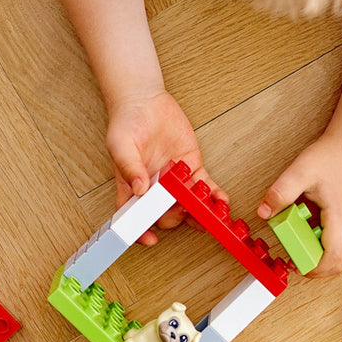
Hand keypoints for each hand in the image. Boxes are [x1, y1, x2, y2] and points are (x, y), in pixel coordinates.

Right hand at [105, 91, 224, 243]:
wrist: (146, 101)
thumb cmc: (127, 123)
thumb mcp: (121, 144)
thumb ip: (129, 167)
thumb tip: (139, 189)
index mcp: (133, 187)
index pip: (134, 217)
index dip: (141, 231)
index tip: (149, 239)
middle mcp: (154, 188)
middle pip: (165, 214)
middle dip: (176, 217)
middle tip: (184, 212)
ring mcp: (174, 180)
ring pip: (189, 205)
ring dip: (200, 213)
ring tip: (211, 216)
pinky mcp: (192, 168)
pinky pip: (204, 187)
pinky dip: (213, 195)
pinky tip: (220, 200)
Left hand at [257, 134, 341, 276]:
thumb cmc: (329, 157)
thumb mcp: (299, 172)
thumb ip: (280, 193)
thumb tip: (264, 213)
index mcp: (341, 216)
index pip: (333, 257)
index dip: (314, 269)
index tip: (295, 265)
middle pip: (341, 263)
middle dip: (317, 268)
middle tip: (296, 259)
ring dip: (322, 257)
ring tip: (302, 240)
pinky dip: (327, 246)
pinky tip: (312, 229)